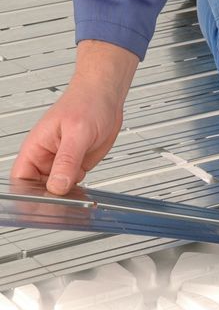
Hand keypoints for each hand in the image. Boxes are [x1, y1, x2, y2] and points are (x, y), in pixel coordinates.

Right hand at [11, 41, 138, 194]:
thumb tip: (57, 185)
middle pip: (39, 188)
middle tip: (63, 210)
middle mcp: (47, 157)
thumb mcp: (77, 133)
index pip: (21, 177)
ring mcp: (63, 163)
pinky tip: (85, 197)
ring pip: (57, 189)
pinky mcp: (78, 166)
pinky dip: (78, 193)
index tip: (40, 206)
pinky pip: (74, 185)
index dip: (26, 194)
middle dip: (49, 200)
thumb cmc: (87, 103)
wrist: (107, 98)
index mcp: (37, 147)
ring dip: (66, 198)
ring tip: (76, 206)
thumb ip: (67, 160)